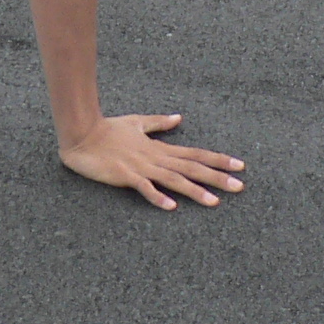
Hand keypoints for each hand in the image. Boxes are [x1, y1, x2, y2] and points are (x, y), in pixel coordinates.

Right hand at [60, 112, 246, 210]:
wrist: (82, 133)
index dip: (218, 159)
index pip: (195, 154)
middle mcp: (156, 157)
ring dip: (195, 191)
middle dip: (217, 177)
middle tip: (240, 186)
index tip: (239, 165)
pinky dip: (157, 196)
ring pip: (174, 179)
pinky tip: (171, 206)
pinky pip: (144, 187)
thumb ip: (159, 123)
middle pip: (192, 168)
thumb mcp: (137, 122)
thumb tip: (178, 118)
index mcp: (160, 148)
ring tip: (214, 202)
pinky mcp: (125, 175)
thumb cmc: (108, 129)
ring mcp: (142, 167)